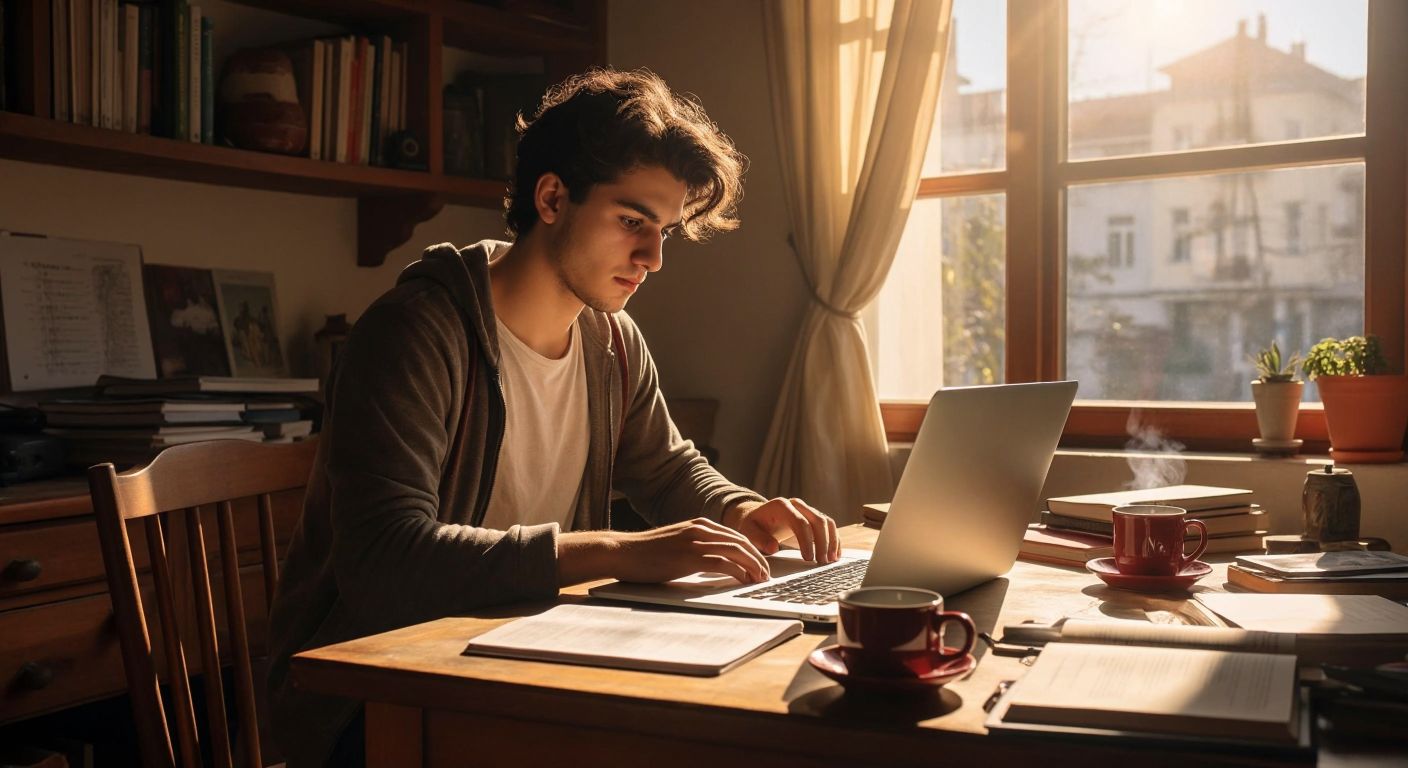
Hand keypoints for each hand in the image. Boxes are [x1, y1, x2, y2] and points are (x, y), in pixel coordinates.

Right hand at [557, 518, 770, 585]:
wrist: (622, 552)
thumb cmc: (645, 553)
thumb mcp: (675, 543)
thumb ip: (695, 547)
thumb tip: (713, 563)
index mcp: (698, 524)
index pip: (734, 535)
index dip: (751, 550)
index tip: (760, 564)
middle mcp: (699, 529)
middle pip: (740, 541)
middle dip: (757, 558)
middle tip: (766, 574)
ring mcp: (694, 541)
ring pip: (736, 551)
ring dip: (753, 565)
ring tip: (760, 579)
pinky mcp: (688, 557)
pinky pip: (722, 564)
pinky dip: (738, 572)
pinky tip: (744, 581)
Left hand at [724, 498, 838, 563]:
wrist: (757, 517)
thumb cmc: (753, 525)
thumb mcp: (748, 531)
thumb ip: (759, 539)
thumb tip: (773, 548)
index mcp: (782, 506)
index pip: (800, 522)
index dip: (807, 541)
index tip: (808, 558)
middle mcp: (797, 505)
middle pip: (818, 521)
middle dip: (823, 542)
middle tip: (822, 562)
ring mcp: (807, 509)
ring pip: (826, 522)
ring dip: (831, 541)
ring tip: (830, 560)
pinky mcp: (813, 517)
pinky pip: (829, 526)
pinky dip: (834, 539)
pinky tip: (835, 554)